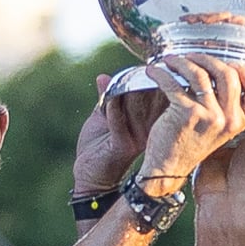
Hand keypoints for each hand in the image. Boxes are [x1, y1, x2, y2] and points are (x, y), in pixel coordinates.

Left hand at [73, 74, 148, 197]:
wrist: (89, 177)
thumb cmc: (97, 148)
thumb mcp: (102, 119)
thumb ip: (105, 99)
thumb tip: (103, 76)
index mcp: (146, 125)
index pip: (155, 100)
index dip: (152, 84)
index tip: (148, 69)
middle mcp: (145, 132)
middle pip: (149, 103)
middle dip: (143, 85)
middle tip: (142, 71)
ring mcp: (136, 140)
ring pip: (135, 110)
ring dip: (128, 93)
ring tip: (124, 79)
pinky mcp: (123, 147)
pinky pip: (119, 122)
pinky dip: (113, 107)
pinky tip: (108, 97)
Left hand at [133, 55, 244, 185]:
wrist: (168, 168)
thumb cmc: (190, 143)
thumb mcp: (218, 128)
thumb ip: (225, 105)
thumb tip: (220, 69)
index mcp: (240, 122)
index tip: (228, 64)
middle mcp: (229, 119)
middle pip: (228, 74)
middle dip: (207, 59)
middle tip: (191, 58)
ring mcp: (210, 116)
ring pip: (200, 74)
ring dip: (182, 62)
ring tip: (170, 61)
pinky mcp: (187, 113)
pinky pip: (174, 82)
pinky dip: (161, 74)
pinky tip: (154, 72)